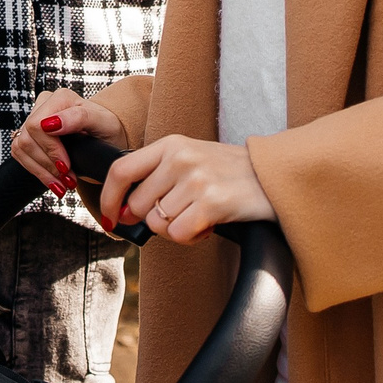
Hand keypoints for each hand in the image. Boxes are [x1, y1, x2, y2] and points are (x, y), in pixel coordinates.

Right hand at [11, 90, 127, 198]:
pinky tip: (52, 179)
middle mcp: (44, 105)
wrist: (105, 140)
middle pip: (28, 138)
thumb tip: (51, 124)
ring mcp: (34, 119)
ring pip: (20, 148)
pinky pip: (19, 154)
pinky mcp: (28, 134)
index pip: (38, 125)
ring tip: (62, 182)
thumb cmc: (106, 130)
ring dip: (41, 171)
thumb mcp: (103, 123)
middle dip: (47, 164)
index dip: (50, 150)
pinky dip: (36, 171)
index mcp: (61, 98)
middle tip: (67, 178)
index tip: (66, 167)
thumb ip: (79, 117)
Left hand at [94, 135, 275, 244]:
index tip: (111, 217)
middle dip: (152, 219)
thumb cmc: (228, 172)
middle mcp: (180, 158)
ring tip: (198, 215)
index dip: (108, 198)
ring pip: (158, 223)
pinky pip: (179, 234)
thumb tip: (123, 210)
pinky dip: (191, 238)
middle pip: (137, 204)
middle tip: (177, 215)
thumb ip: (156, 176)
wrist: (274, 175)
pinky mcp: (211, 204)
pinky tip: (207, 225)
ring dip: (176, 228)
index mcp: (170, 144)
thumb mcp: (189, 158)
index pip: (121, 170)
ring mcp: (196, 180)